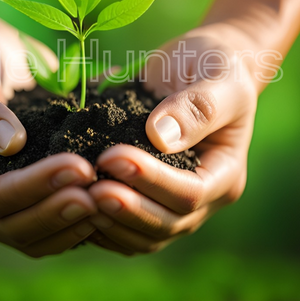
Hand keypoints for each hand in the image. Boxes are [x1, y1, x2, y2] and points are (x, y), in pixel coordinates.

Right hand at [0, 19, 96, 256]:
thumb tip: (12, 144)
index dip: (23, 190)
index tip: (72, 168)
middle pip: (3, 224)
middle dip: (50, 213)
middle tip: (95, 196)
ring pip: (27, 230)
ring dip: (66, 223)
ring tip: (106, 202)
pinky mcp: (25, 178)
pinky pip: (46, 211)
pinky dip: (73, 215)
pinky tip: (107, 201)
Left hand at [87, 25, 258, 254]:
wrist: (195, 66)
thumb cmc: (212, 66)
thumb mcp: (217, 77)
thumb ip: (197, 107)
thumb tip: (160, 136)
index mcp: (224, 172)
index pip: (191, 192)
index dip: (152, 180)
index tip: (113, 155)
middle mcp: (202, 198)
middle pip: (166, 223)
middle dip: (126, 208)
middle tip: (89, 188)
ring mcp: (173, 203)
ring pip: (144, 235)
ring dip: (111, 222)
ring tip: (77, 198)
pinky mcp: (148, 199)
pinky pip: (127, 228)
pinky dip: (103, 224)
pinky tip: (75, 206)